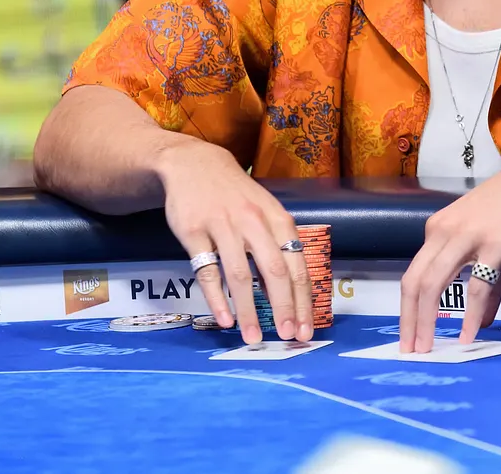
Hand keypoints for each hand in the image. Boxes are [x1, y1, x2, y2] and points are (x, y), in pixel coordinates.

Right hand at [157, 138, 312, 344]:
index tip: (306, 329)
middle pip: (274, 271)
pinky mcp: (193, 231)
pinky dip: (217, 298)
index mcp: (277, 219)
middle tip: (287, 337)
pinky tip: (225, 319)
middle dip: (283, 307)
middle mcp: (253, 222)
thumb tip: (294, 290)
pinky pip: (207, 270)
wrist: (194, 163)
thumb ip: (279, 243)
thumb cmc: (237, 195)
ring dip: (248, 310)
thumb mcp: (266, 210)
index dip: (303, 300)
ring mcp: (222, 226)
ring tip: (253, 338)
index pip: (297, 265)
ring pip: (240, 275)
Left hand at [398, 144, 500, 352]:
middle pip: (414, 282)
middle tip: (408, 352)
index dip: (408, 309)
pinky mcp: (495, 244)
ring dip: (427, 322)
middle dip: (409, 321)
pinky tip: (470, 336)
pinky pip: (476, 287)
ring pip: (433, 284)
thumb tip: (481, 320)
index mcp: (439, 227)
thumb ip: (487, 283)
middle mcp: (445, 230)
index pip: (414, 274)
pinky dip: (471, 316)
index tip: (408, 336)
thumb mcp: (494, 241)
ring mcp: (468, 236)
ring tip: (426, 351)